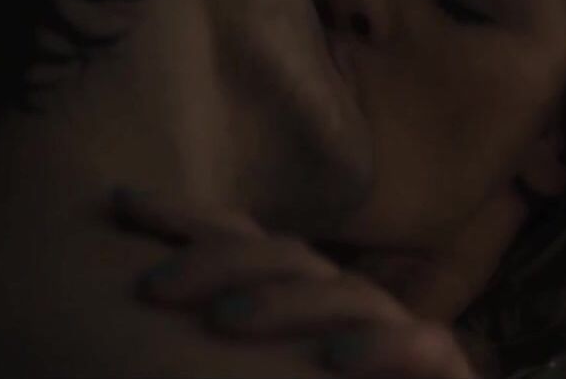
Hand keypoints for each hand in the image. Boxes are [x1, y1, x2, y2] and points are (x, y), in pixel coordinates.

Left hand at [113, 188, 477, 378]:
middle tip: (150, 288)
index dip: (184, 219)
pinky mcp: (445, 372)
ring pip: (348, 295)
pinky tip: (334, 361)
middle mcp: (345, 311)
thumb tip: (122, 327)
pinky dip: (383, 347)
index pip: (243, 243)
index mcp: (296, 306)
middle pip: (287, 258)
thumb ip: (198, 357)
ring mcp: (397, 337)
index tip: (119, 203)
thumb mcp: (242, 371)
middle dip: (219, 261)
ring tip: (223, 324)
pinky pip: (426, 346)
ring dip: (286, 303)